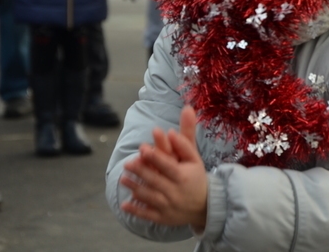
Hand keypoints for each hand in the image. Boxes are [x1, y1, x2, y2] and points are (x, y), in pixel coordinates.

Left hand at [120, 106, 207, 228]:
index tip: (143, 149)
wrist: (205, 205)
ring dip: (135, 188)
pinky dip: (136, 210)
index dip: (156, 157)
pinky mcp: (163, 217)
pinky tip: (125, 204)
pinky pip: (148, 214)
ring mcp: (169, 206)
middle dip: (141, 172)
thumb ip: (186, 135)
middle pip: (156, 180)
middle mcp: (176, 192)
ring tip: (123, 178)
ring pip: (150, 197)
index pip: (168, 165)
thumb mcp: (194, 157)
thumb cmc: (196, 176)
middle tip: (127, 163)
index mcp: (184, 175)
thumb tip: (185, 112)